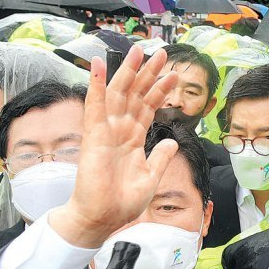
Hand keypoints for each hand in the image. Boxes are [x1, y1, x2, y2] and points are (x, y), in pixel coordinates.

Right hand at [49, 46, 177, 247]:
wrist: (104, 218)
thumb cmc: (123, 201)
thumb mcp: (151, 176)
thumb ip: (161, 157)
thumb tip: (171, 141)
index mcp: (134, 138)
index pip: (148, 107)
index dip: (161, 90)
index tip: (174, 74)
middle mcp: (121, 130)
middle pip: (136, 95)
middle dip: (149, 73)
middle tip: (162, 53)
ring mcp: (107, 131)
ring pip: (119, 94)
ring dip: (128, 72)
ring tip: (139, 51)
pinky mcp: (94, 136)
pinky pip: (94, 106)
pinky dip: (95, 85)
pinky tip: (97, 65)